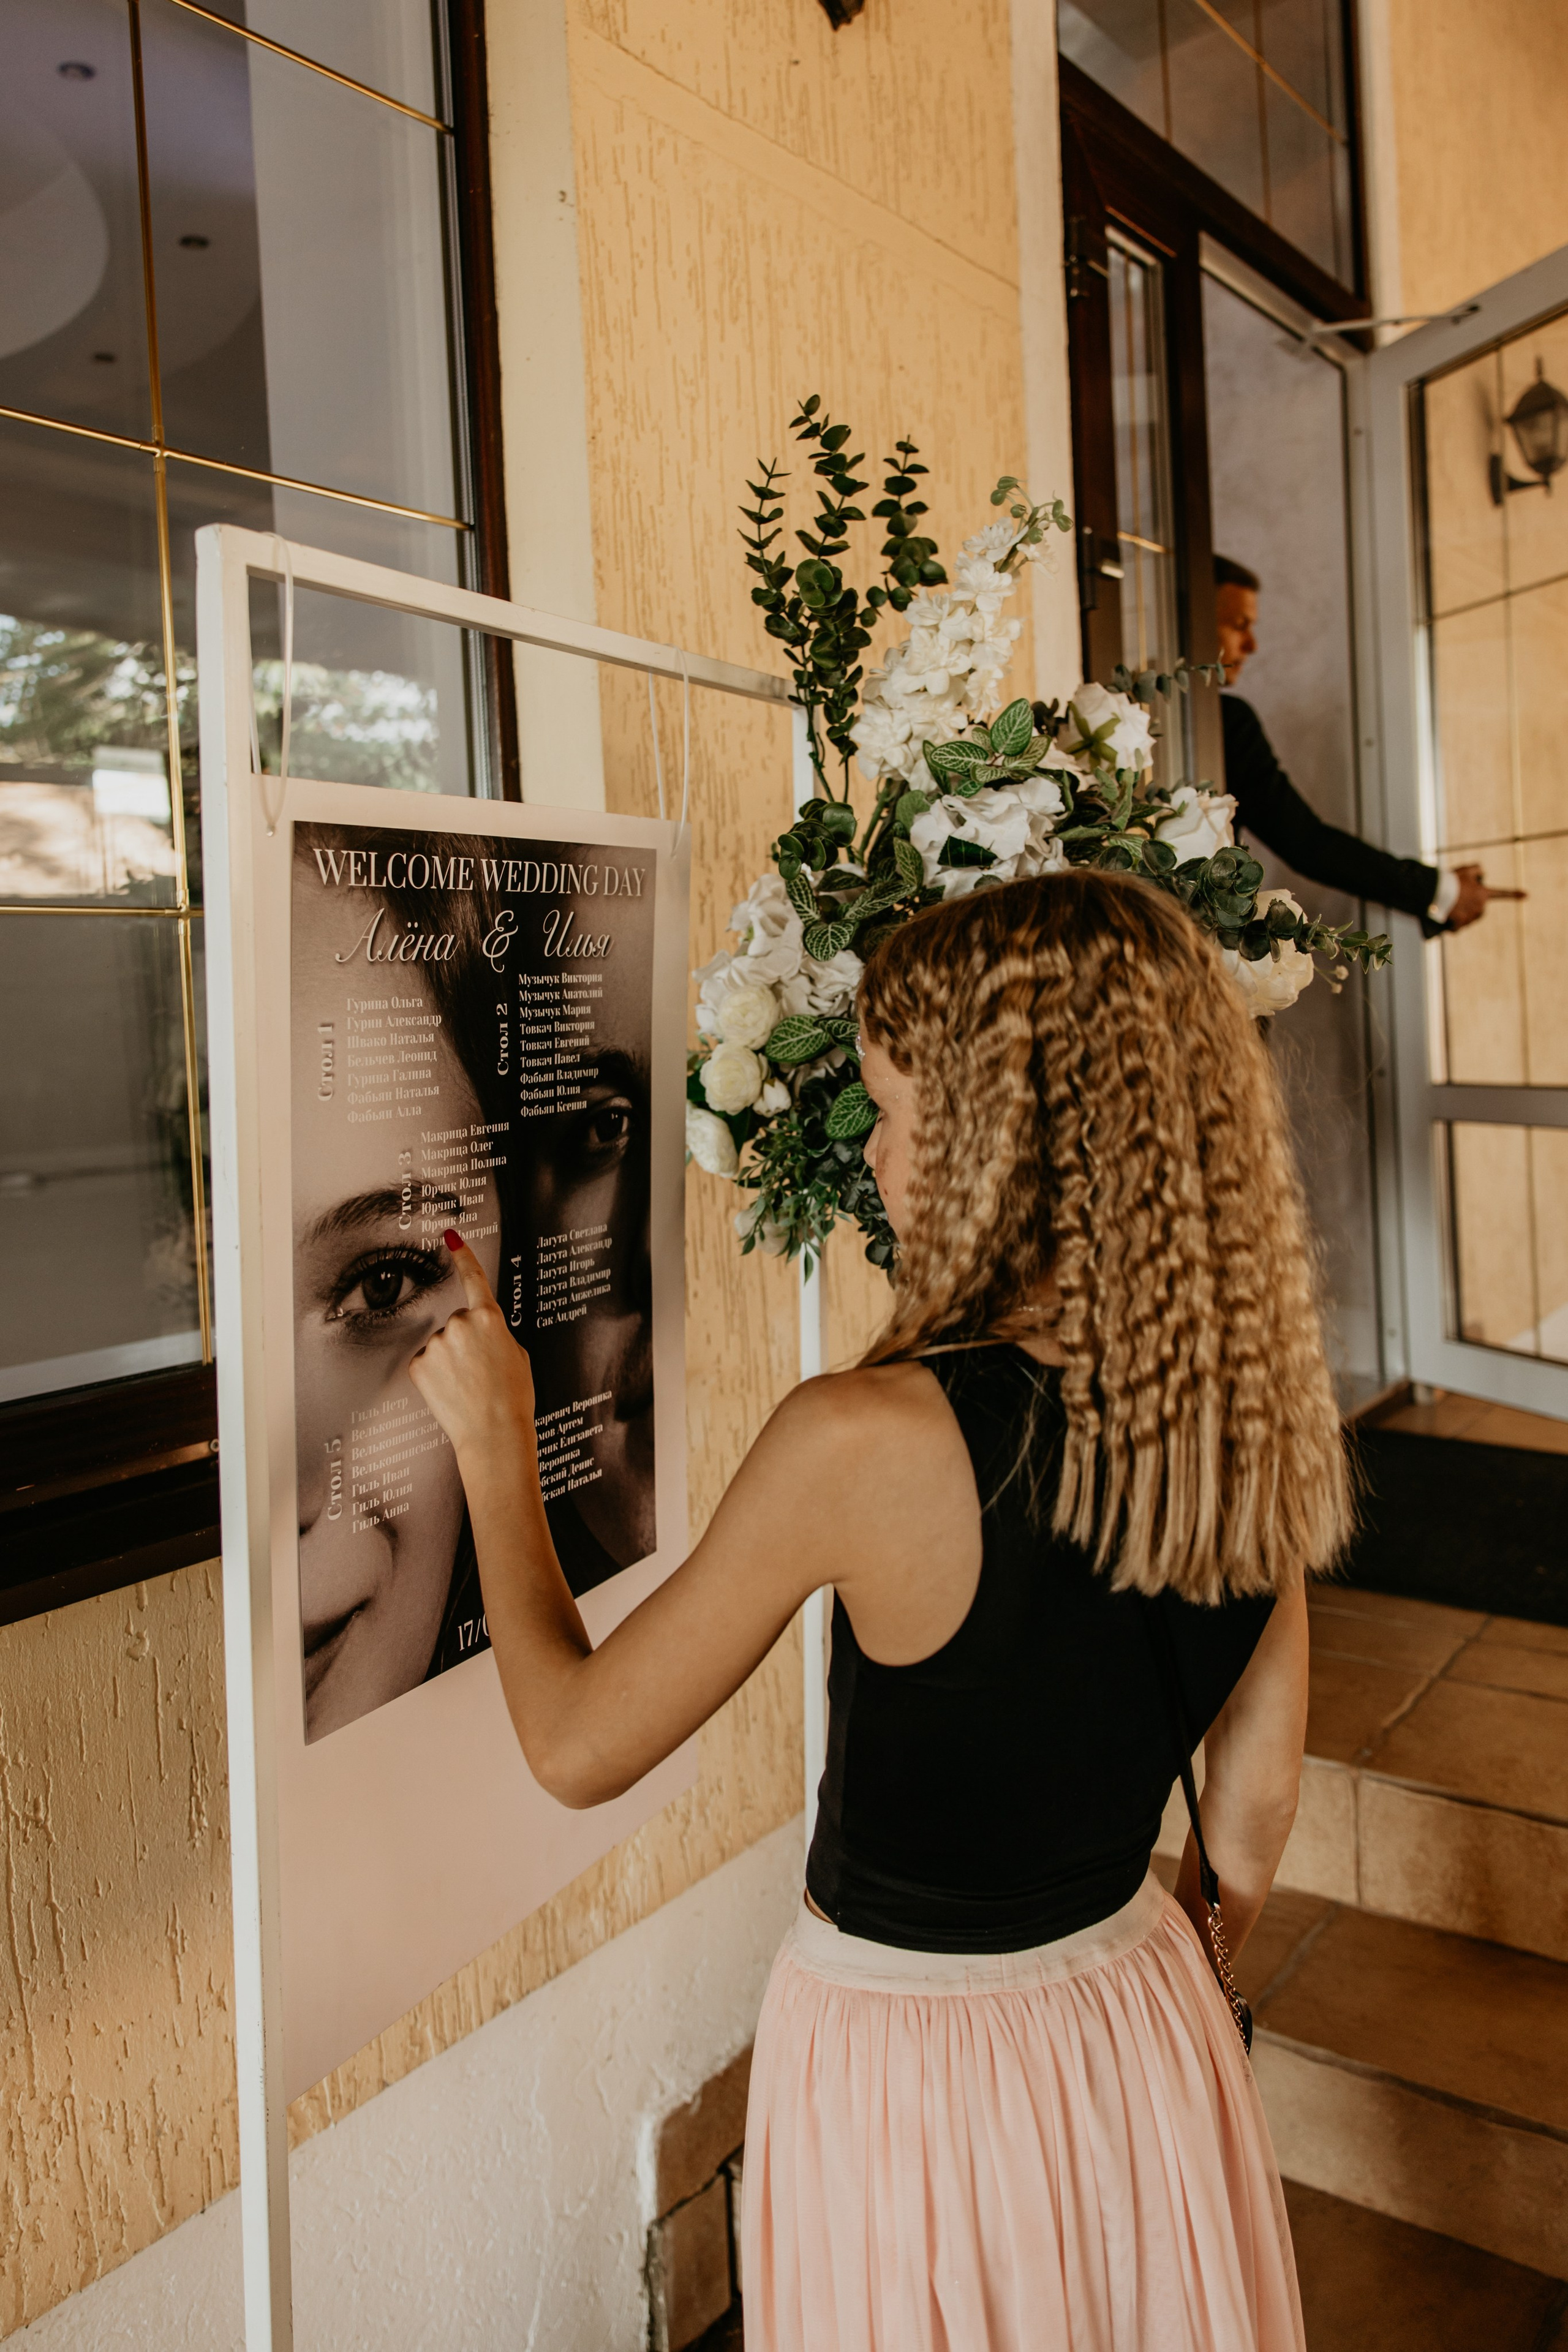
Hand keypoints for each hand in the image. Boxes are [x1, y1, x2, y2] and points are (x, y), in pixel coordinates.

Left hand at [409, 1231, 536, 1470]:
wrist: (494, 1434)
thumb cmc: (514, 1398)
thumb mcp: (518, 1356)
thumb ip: (497, 1334)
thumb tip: (482, 1333)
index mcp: (489, 1318)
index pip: (474, 1278)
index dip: (463, 1255)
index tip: (451, 1236)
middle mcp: (459, 1323)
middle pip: (459, 1321)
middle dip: (467, 1340)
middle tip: (482, 1370)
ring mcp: (436, 1343)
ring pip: (442, 1343)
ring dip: (451, 1359)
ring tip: (468, 1385)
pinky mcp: (419, 1364)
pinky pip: (427, 1362)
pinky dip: (436, 1375)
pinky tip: (451, 1391)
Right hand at [1448, 863, 1525, 929]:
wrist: (1436, 892)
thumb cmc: (1450, 880)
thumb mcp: (1465, 870)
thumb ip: (1477, 869)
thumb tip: (1482, 875)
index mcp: (1483, 893)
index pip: (1501, 893)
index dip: (1513, 893)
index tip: (1526, 895)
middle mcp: (1480, 906)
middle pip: (1480, 910)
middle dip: (1472, 907)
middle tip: (1459, 901)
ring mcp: (1470, 917)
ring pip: (1469, 919)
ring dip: (1462, 916)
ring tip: (1450, 907)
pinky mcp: (1460, 924)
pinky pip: (1457, 928)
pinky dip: (1452, 926)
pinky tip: (1446, 920)